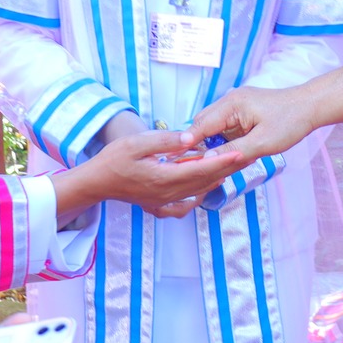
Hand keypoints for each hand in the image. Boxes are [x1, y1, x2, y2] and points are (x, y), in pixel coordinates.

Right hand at [54, 129, 247, 220]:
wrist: (96, 182)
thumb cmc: (113, 159)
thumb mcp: (136, 143)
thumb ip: (165, 141)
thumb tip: (191, 138)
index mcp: (163, 177)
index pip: (201, 169)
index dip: (222, 161)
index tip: (241, 153)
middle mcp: (167, 193)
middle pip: (204, 182)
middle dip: (226, 169)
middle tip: (246, 157)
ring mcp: (164, 201)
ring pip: (198, 191)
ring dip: (216, 179)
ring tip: (232, 167)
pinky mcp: (159, 204)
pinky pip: (186, 203)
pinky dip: (200, 194)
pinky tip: (206, 186)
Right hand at [190, 85, 319, 164]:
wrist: (310, 107)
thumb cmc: (290, 122)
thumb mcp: (262, 143)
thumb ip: (234, 152)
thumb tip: (208, 160)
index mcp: (231, 104)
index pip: (201, 125)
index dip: (188, 143)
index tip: (176, 160)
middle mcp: (229, 102)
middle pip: (203, 125)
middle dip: (198, 145)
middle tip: (194, 166)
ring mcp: (236, 106)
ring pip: (213, 128)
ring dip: (212, 144)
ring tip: (210, 163)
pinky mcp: (243, 112)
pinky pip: (225, 128)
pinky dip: (224, 141)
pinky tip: (229, 155)